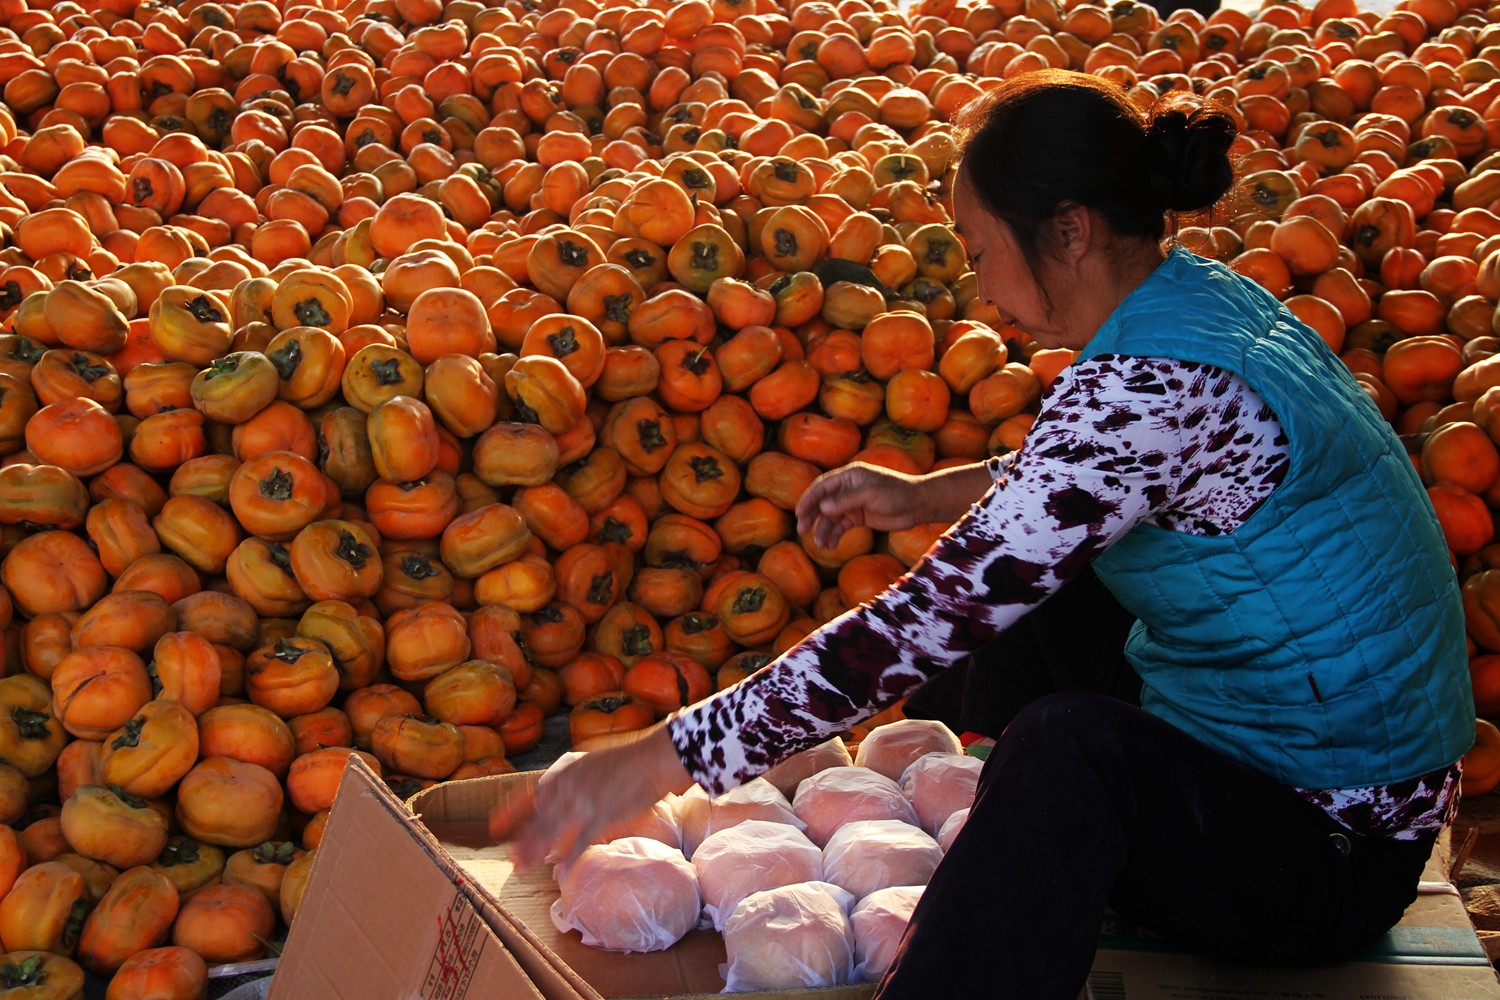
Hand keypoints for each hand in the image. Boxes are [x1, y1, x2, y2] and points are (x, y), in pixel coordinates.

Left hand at [488, 723, 694, 869]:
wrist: (655, 757)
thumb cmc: (629, 759)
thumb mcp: (592, 762)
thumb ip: (573, 780)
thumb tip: (558, 797)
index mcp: (564, 770)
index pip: (528, 793)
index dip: (509, 812)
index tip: (494, 827)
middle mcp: (567, 785)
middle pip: (537, 818)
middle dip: (522, 841)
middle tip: (511, 860)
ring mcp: (582, 801)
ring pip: (551, 832)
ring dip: (535, 852)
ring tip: (522, 869)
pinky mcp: (601, 816)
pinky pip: (580, 842)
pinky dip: (569, 858)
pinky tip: (562, 872)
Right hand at [794, 462, 921, 549]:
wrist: (917, 505)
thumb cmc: (896, 493)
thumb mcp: (871, 494)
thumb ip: (846, 500)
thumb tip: (823, 508)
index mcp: (849, 476)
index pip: (822, 486)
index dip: (809, 499)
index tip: (799, 513)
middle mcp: (848, 488)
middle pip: (822, 502)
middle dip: (812, 516)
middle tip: (802, 530)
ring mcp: (852, 503)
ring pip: (831, 517)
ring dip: (824, 530)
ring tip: (821, 545)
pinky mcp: (859, 517)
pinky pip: (841, 526)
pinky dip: (835, 535)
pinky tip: (831, 545)